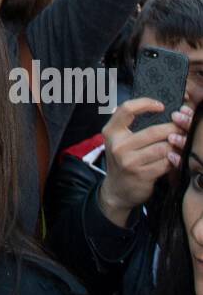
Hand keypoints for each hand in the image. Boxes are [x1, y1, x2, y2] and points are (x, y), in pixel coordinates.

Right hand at [98, 97, 193, 224]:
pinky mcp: (142, 175)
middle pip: (152, 131)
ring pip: (162, 148)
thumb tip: (156, 108)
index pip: (126, 109)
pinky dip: (174, 159)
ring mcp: (130, 162)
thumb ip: (129, 124)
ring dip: (176, 143)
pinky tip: (177, 156)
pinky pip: (165, 163)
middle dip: (172, 127)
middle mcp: (118, 146)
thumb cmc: (121, 160)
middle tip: (183, 124)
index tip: (160, 106)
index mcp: (111, 132)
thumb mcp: (117, 140)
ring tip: (183, 139)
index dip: (145, 103)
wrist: (116, 190)